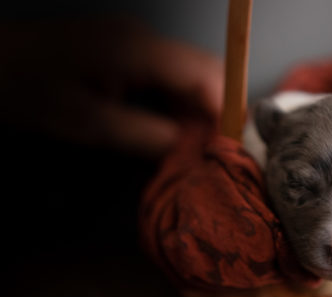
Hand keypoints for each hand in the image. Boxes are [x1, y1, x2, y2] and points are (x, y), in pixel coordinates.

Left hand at [0, 18, 223, 157]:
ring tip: (197, 147)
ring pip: (192, 75)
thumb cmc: (28, 90)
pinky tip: (174, 130)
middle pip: (205, 70)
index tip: (231, 147)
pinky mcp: (131, 51)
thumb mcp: (85, 123)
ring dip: (200, 111)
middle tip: (215, 152)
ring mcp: (139, 41)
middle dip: (218, 111)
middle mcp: (146, 38)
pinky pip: (172, 77)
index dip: (226, 110)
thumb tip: (191, 148)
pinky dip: (181, 105)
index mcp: (136, 49)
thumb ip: (144, 136)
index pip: (204, 74)